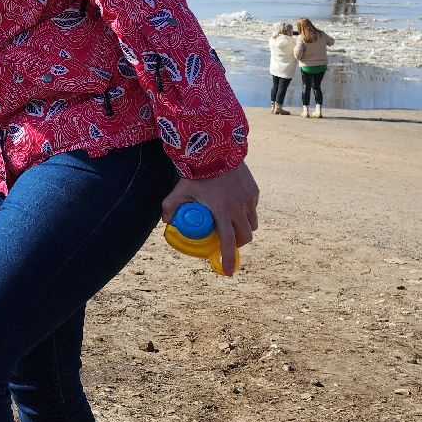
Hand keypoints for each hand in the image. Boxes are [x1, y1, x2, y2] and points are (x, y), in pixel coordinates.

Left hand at [161, 161, 259, 276]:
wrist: (217, 149)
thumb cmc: (197, 172)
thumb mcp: (180, 190)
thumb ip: (170, 207)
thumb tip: (166, 223)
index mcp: (222, 211)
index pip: (228, 242)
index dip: (228, 259)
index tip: (228, 272)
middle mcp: (239, 208)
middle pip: (245, 237)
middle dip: (237, 244)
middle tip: (227, 242)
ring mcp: (249, 200)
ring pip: (252, 225)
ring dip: (244, 230)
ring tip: (232, 226)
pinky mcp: (255, 192)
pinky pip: (253, 209)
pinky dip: (246, 213)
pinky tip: (235, 206)